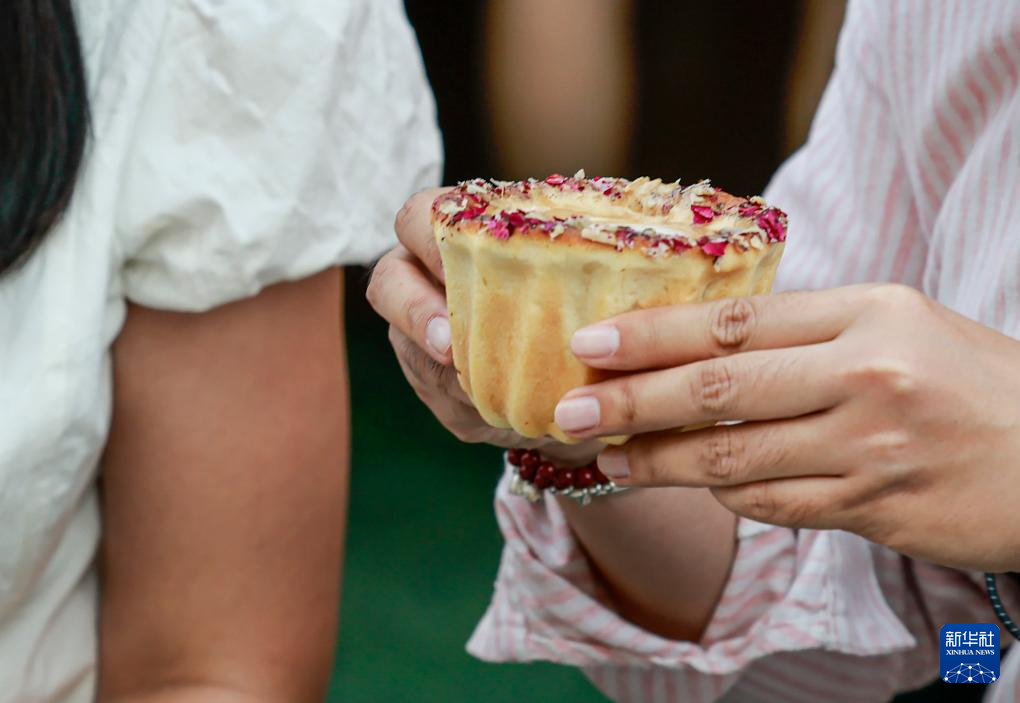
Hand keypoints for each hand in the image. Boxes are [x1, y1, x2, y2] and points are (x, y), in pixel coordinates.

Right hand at [367, 189, 600, 464]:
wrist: (579, 364)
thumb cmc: (586, 300)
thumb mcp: (592, 273)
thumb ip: (591, 260)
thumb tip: (644, 255)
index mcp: (460, 234)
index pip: (421, 217)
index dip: (430, 234)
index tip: (461, 257)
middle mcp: (427, 279)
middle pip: (390, 282)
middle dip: (415, 310)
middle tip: (448, 341)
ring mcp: (422, 333)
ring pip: (408, 345)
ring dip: (443, 368)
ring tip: (476, 383)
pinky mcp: (434, 384)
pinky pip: (437, 394)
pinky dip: (467, 403)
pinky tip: (498, 409)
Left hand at [553, 284, 1019, 570]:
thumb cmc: (970, 383)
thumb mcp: (897, 325)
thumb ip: (806, 331)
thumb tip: (701, 342)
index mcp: (866, 312)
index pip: (733, 322)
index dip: (652, 335)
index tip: (590, 345)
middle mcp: (864, 375)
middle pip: (717, 389)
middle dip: (630, 401)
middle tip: (568, 411)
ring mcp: (868, 447)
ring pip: (733, 458)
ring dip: (658, 461)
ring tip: (606, 460)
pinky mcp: (873, 506)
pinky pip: (772, 505)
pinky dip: (725, 496)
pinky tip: (693, 486)